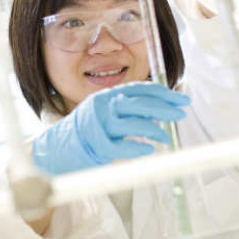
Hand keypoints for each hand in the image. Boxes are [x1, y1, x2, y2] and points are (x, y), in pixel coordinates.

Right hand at [32, 82, 189, 174]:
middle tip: (180, 114)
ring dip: (153, 130)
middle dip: (164, 108)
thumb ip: (128, 109)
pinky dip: (137, 148)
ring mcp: (98, 125)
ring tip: (165, 137)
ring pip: (132, 124)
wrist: (57, 148)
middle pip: (138, 104)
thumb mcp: (106, 113)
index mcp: (106, 95)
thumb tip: (160, 110)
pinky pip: (121, 146)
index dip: (163, 93)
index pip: (139, 89)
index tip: (181, 99)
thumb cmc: (87, 131)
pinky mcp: (95, 145)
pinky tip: (148, 149)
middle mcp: (102, 106)